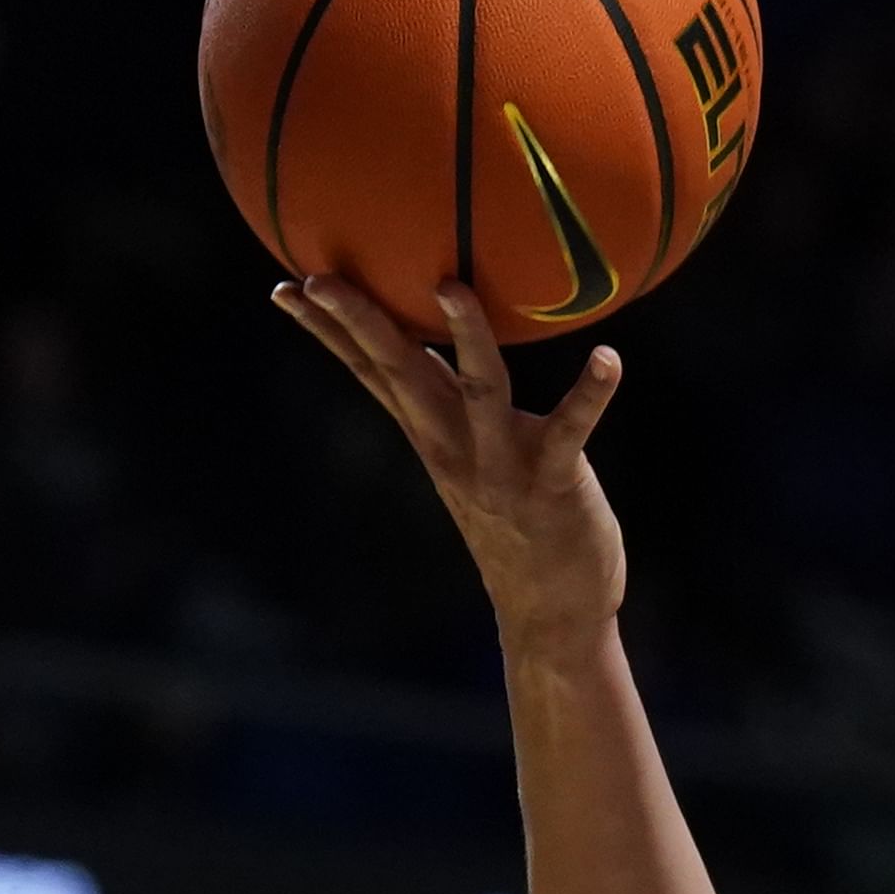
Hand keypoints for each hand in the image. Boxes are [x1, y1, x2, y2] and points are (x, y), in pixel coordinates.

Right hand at [273, 276, 626, 641]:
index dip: (329, 332)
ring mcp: (501, 466)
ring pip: (478, 389)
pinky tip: (607, 357)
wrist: (550, 617)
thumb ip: (447, 408)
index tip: (286, 285)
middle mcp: (455, 447)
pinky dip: (589, 394)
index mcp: (431, 436)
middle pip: (400, 372)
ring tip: (451, 285)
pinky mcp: (552, 483)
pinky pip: (570, 430)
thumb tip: (431, 354)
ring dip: (466, 337)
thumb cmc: (514, 526)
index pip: (369, 373)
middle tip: (320, 276)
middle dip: (361, 322)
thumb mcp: (464, 461)